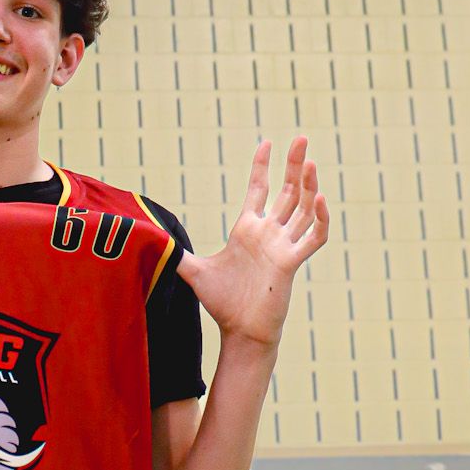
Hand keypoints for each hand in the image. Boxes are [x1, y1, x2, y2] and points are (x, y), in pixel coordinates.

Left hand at [177, 136, 329, 347]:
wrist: (239, 332)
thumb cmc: (222, 303)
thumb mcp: (193, 271)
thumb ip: (176, 253)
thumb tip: (150, 241)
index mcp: (248, 230)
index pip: (259, 189)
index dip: (262, 166)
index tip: (266, 143)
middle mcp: (269, 234)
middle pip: (287, 191)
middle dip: (294, 165)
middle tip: (301, 138)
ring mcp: (282, 247)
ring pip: (303, 209)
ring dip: (309, 186)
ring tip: (311, 162)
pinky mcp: (291, 263)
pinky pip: (312, 238)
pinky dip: (319, 220)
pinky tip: (319, 200)